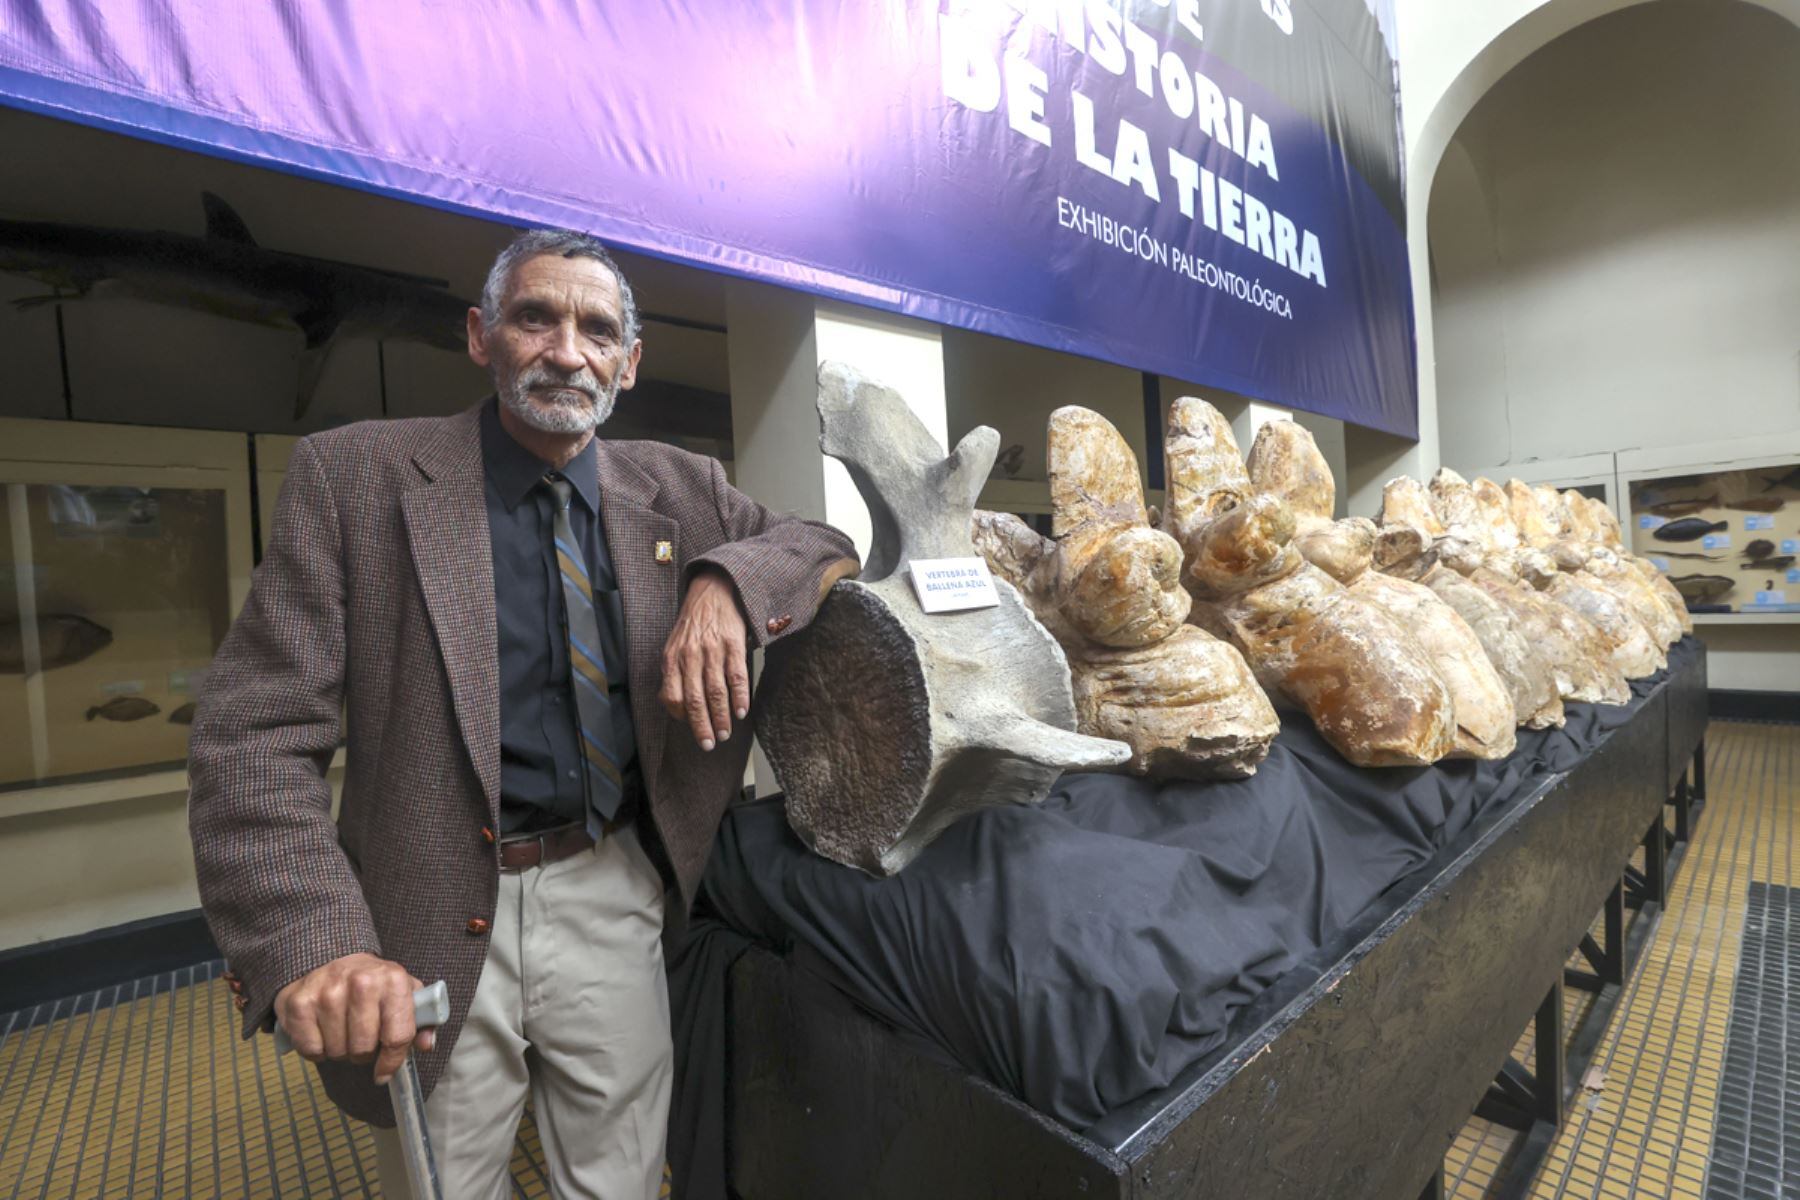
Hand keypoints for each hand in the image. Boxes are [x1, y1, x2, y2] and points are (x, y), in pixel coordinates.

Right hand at [274, 953, 433, 1084]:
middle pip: (364, 1048)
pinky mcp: (300, 1003)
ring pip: (337, 1051)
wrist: (331, 957)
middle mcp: (361, 982)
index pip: (398, 1036)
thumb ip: (420, 1020)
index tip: (384, 1072)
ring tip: (342, 1031)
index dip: (392, 1061)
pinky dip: (316, 1049)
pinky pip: (311, 1050)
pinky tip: (322, 1031)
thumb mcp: (403, 993)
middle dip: (363, 1053)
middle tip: (360, 1040)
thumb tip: (426, 1045)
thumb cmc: (371, 983)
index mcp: (393, 980)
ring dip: (340, 1050)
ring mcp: (328, 992)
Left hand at [659, 567, 749, 750]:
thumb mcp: (674, 646)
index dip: (681, 716)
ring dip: (721, 716)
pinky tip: (742, 711)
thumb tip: (676, 706)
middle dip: (702, 726)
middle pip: (695, 699)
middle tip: (709, 744)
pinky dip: (740, 696)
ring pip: (716, 691)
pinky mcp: (733, 644)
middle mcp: (690, 655)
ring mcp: (712, 650)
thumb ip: (673, 673)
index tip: (691, 729)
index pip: (671, 695)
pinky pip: (736, 676)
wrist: (713, 591)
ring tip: (726, 733)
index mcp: (672, 658)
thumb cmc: (694, 625)